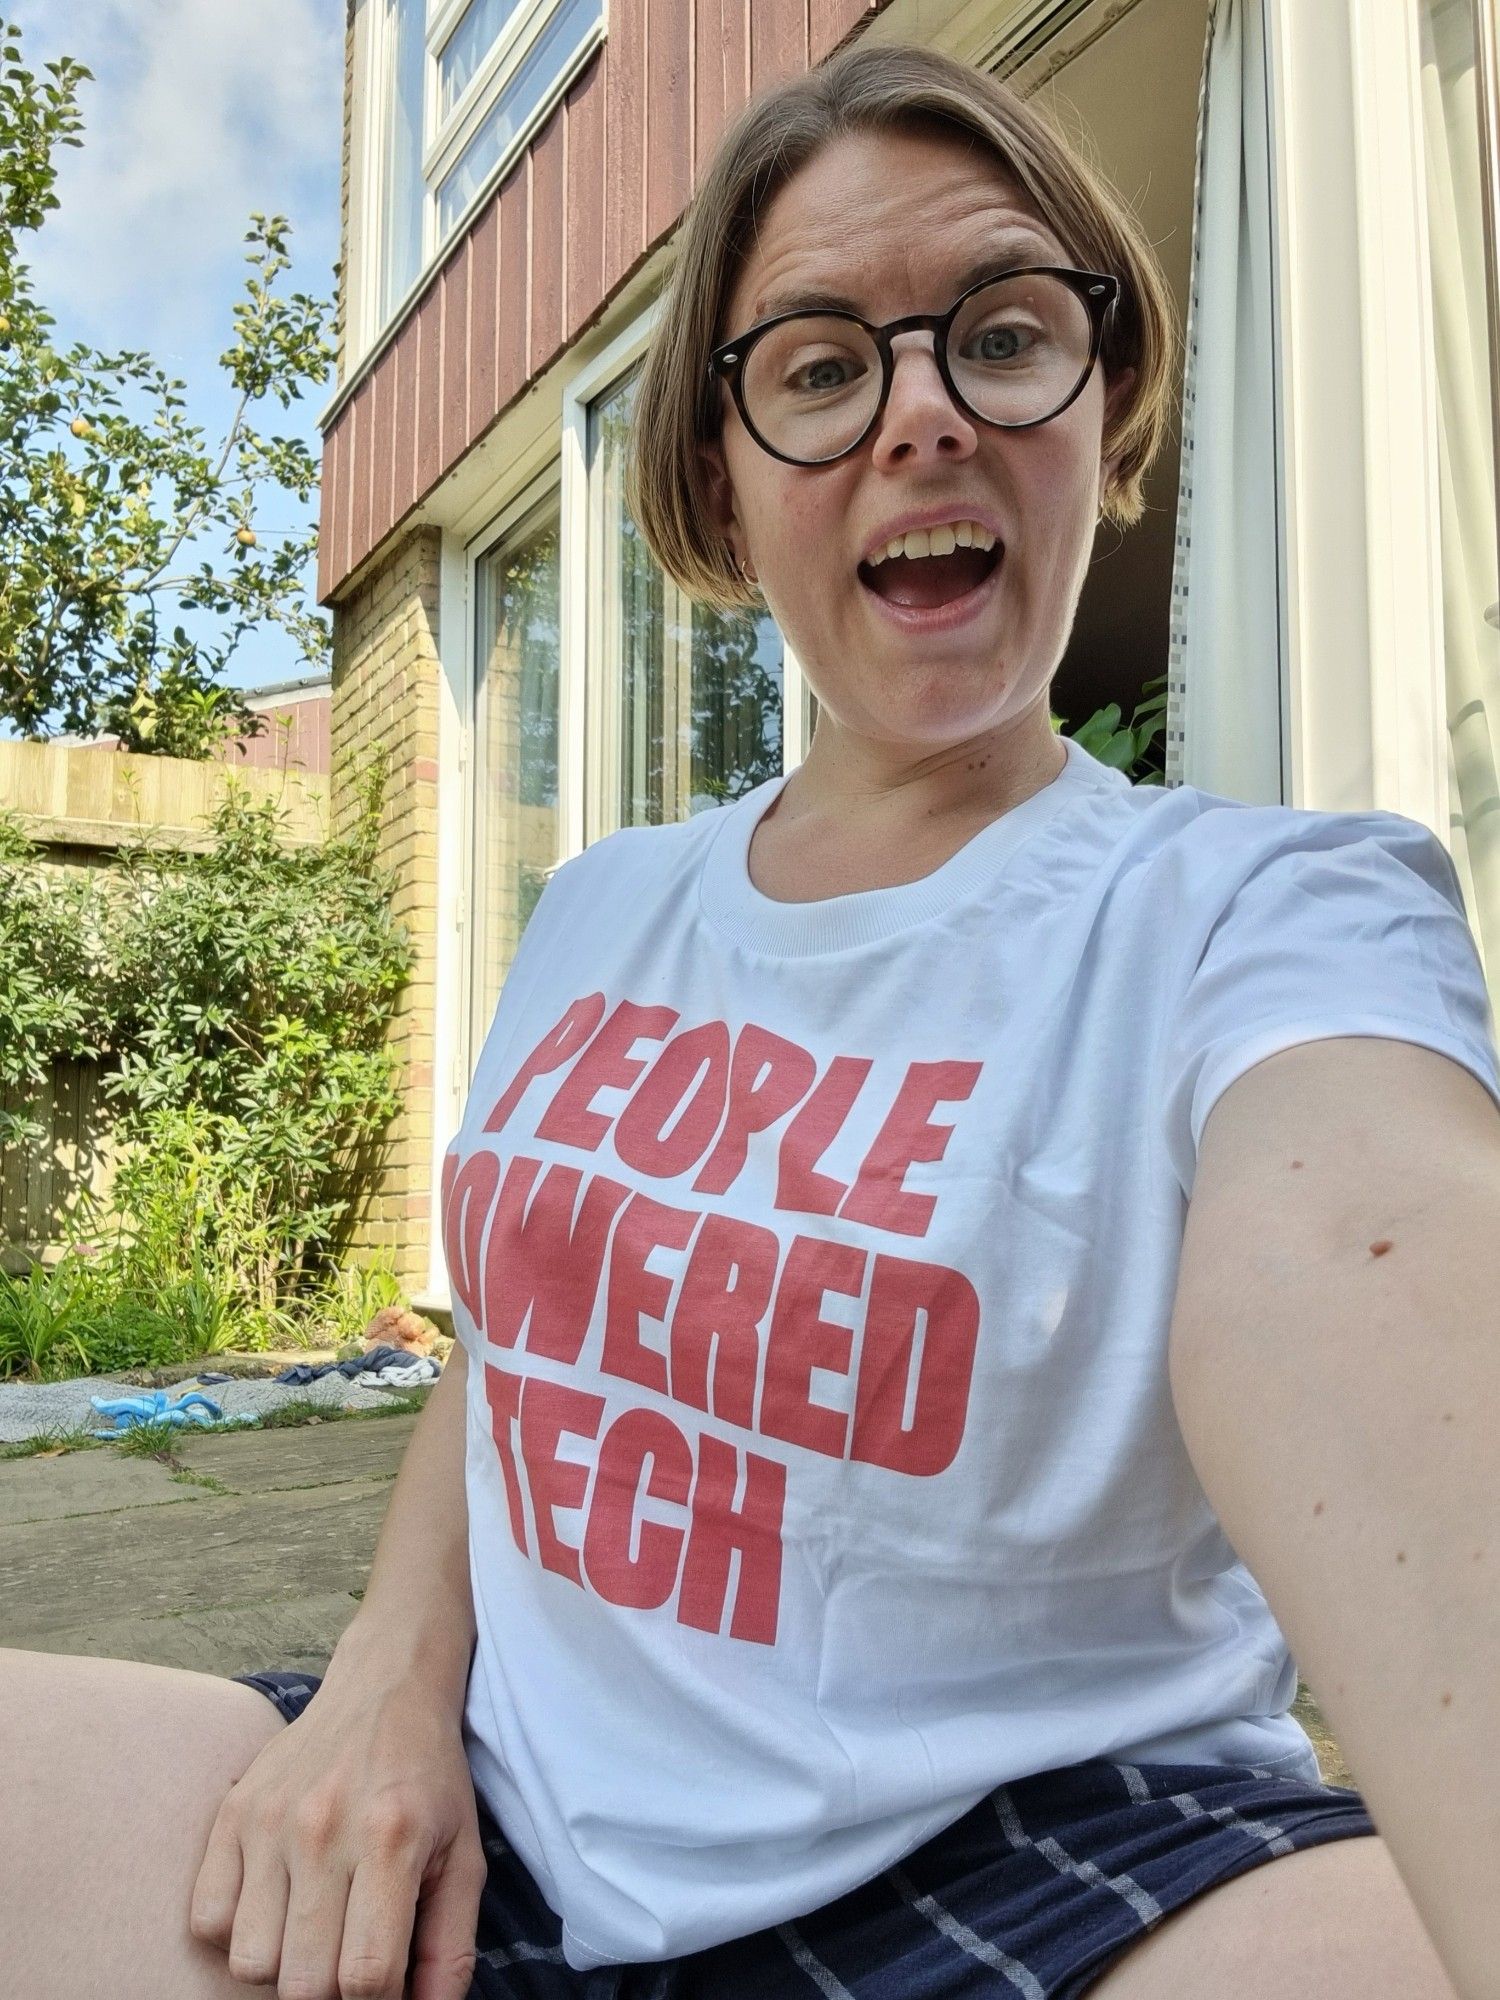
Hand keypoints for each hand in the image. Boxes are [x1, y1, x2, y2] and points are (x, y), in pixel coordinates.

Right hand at [190, 1663, 486, 1998]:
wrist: (385, 1687)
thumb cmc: (429, 1780)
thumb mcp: (464, 1856)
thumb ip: (450, 1947)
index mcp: (391, 1839)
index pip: (367, 1977)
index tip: (387, 1989)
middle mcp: (322, 1829)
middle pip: (303, 1983)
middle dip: (331, 1993)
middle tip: (352, 1958)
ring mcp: (269, 1821)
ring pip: (250, 1963)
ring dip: (283, 1966)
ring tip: (316, 1929)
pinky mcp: (231, 1814)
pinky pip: (207, 1921)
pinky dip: (236, 1933)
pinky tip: (276, 1904)